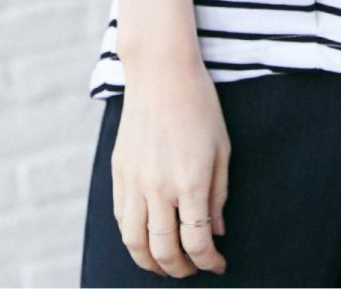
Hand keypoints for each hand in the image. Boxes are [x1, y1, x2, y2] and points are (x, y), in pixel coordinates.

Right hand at [110, 55, 230, 278]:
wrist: (161, 72)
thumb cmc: (200, 105)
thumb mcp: (222, 148)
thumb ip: (218, 194)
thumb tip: (215, 232)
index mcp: (190, 181)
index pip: (196, 241)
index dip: (209, 261)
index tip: (218, 264)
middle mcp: (158, 187)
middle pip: (163, 250)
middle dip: (180, 269)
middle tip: (193, 269)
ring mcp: (134, 181)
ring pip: (134, 242)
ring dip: (150, 263)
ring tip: (167, 265)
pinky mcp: (118, 172)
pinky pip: (121, 219)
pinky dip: (133, 238)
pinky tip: (146, 239)